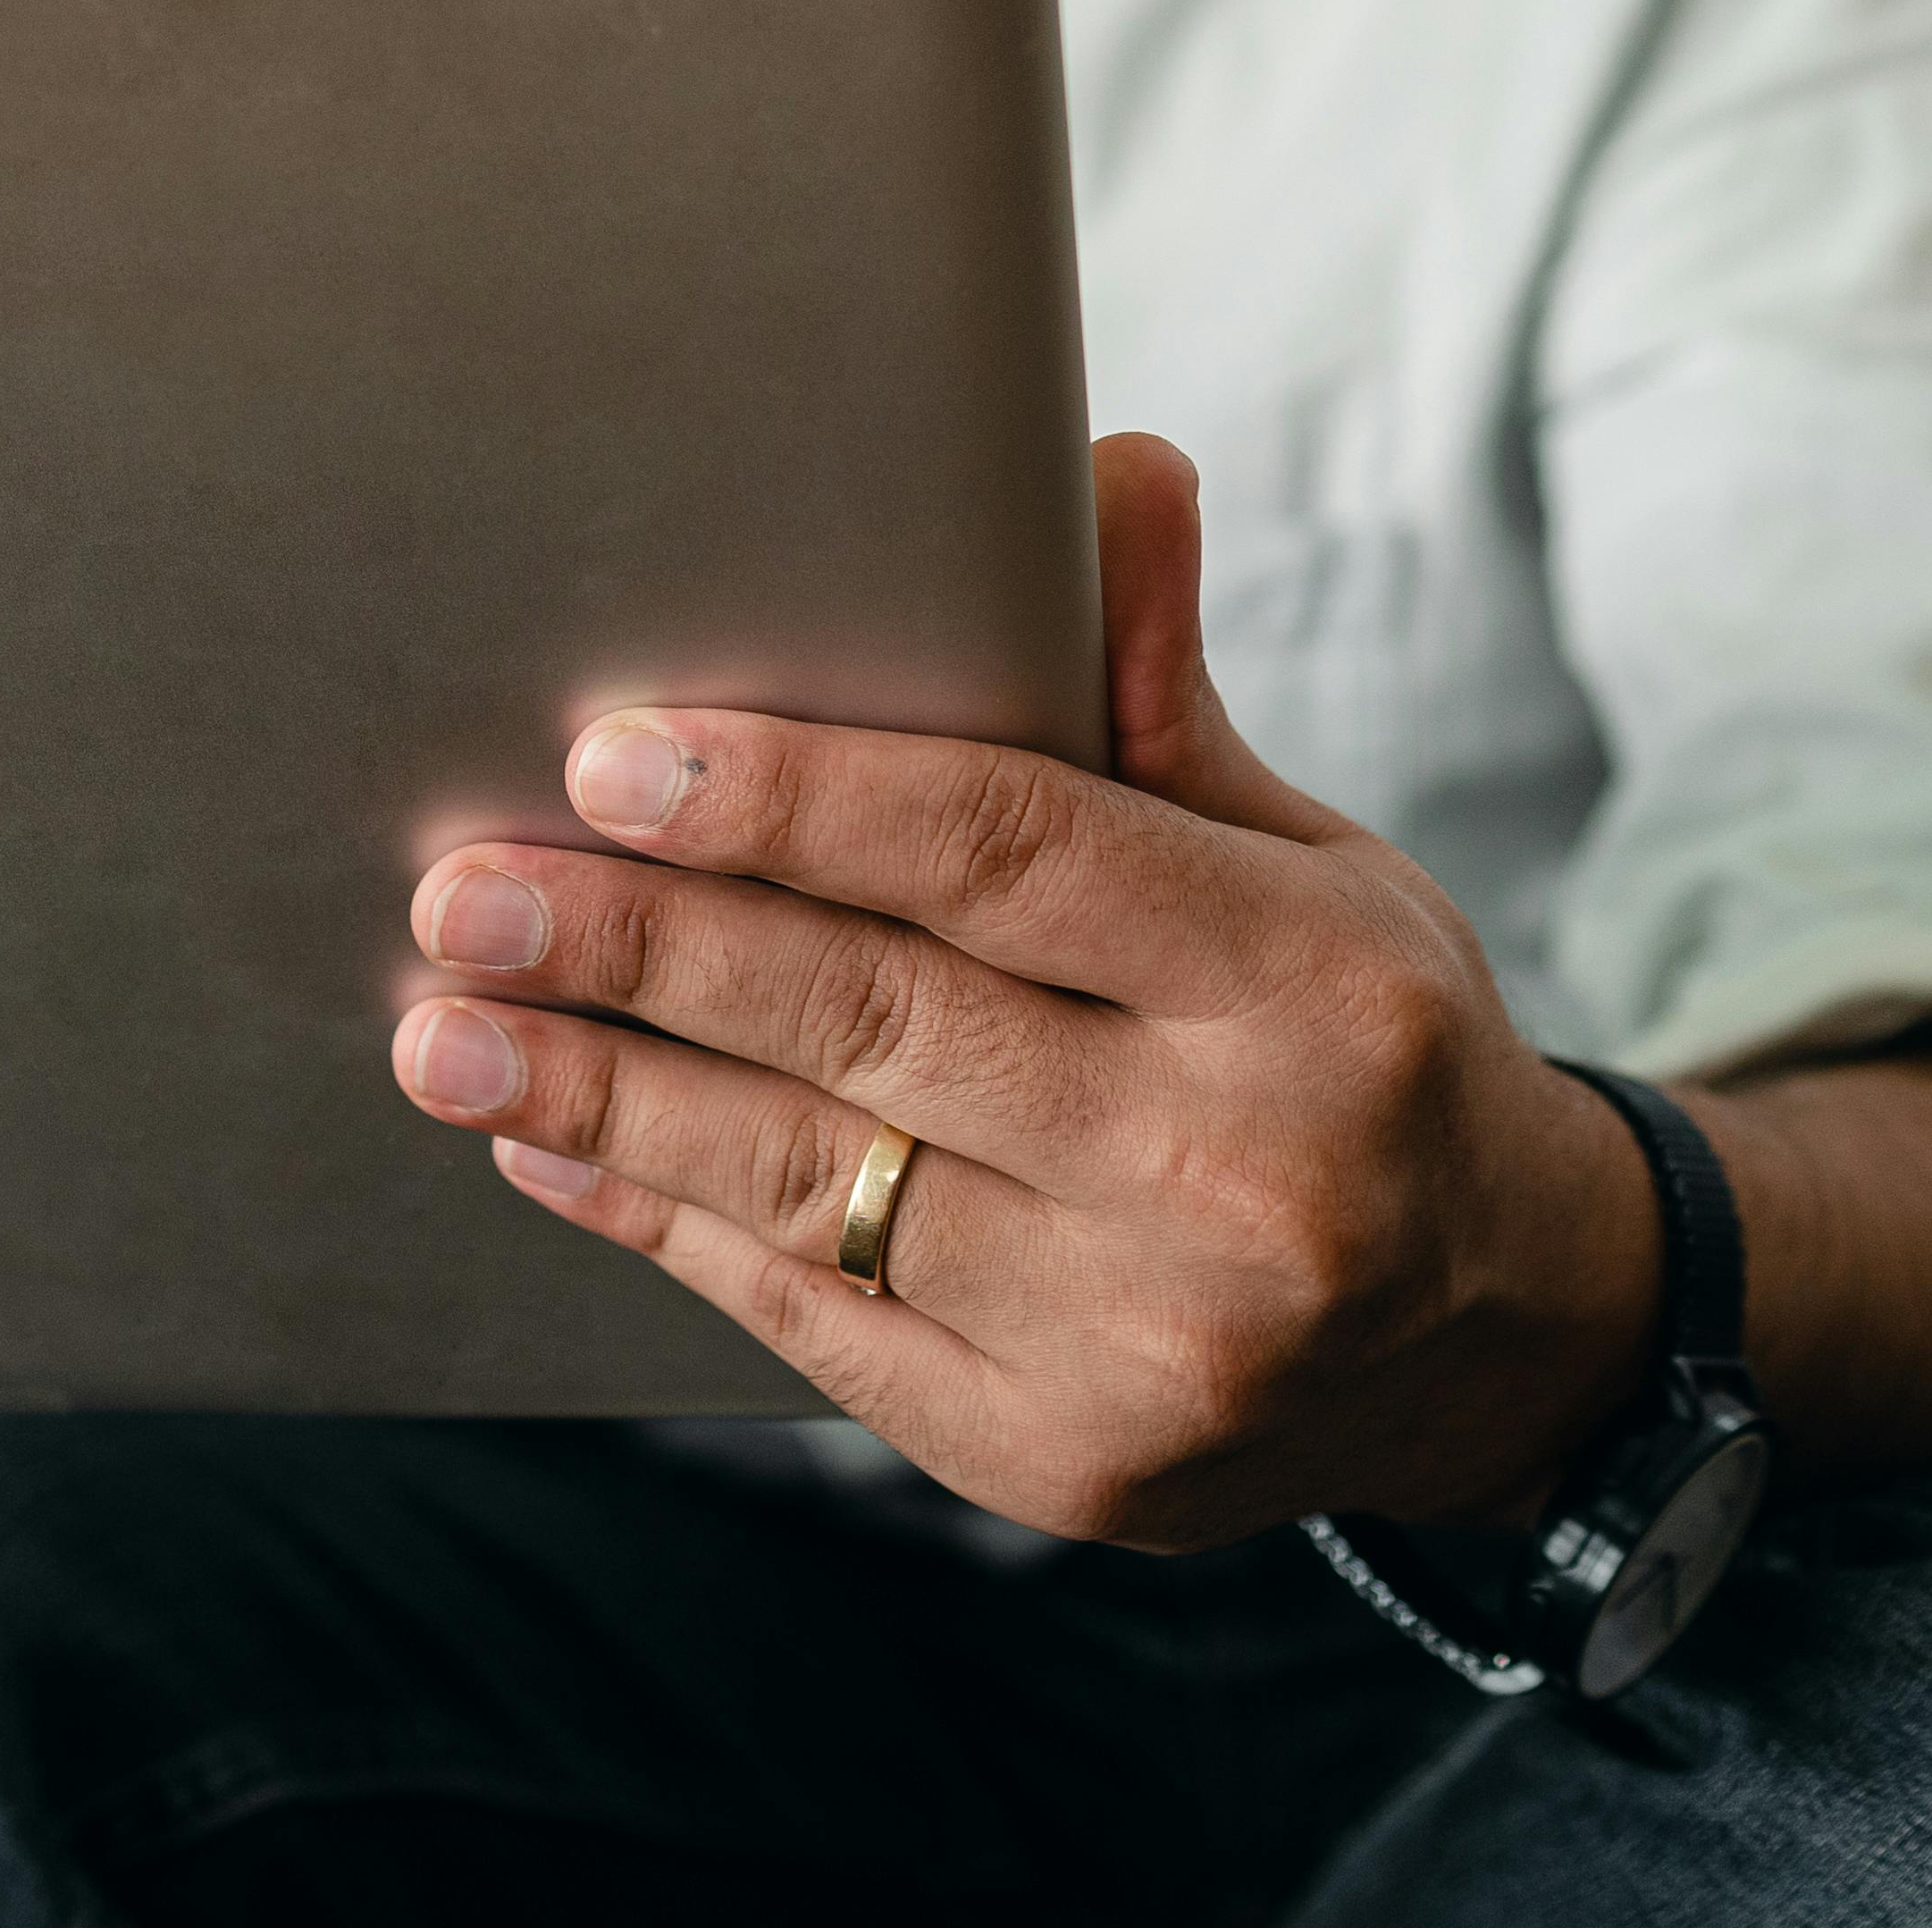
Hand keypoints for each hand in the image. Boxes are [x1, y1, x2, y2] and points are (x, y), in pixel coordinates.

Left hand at [390, 435, 1656, 1549]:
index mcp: (1305, 986)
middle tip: (465, 890)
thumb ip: (1157, 697)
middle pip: (874, 1019)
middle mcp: (1239, 1173)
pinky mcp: (1064, 1461)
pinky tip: (547, 1144)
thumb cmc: (1355, 1042)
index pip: (1006, 854)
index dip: (793, 800)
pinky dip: (662, 1222)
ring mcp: (1151, 1341)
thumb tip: (1103, 471)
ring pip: (814, 1181)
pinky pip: (814, 1321)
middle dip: (641, 947)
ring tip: (440, 1026)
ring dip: (601, 1096)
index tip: (609, 757)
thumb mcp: (1307, 861)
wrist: (1491, 1333)